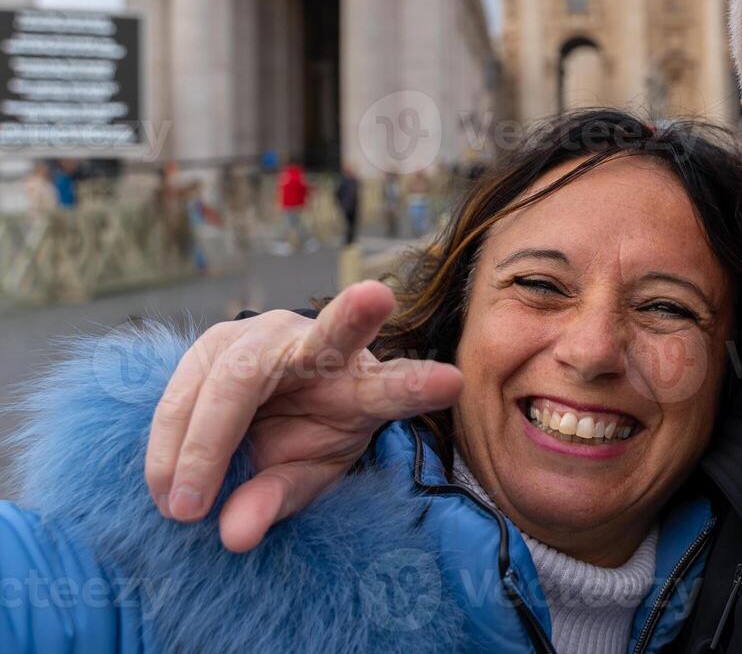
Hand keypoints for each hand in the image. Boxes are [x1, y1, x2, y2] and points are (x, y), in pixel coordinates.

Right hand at [144, 280, 462, 551]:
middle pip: (330, 337)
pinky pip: (184, 389)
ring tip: (183, 510)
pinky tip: (163, 487)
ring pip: (235, 375)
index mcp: (363, 386)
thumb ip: (277, 500)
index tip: (452, 382)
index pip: (395, 385)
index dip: (418, 386)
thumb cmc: (301, 439)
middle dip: (336, 333)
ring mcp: (268, 333)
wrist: (262, 402)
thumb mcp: (302, 477)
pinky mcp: (218, 339)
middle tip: (308, 389)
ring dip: (199, 446)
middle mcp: (323, 347)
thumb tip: (232, 535)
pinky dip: (168, 444)